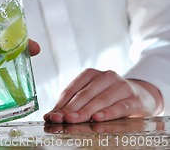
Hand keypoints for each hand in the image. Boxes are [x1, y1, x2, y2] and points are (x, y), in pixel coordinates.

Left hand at [44, 68, 162, 123]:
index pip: (73, 88)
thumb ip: (75, 104)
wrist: (141, 96)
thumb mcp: (93, 96)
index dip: (62, 102)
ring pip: (101, 100)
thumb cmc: (110, 97)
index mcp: (92, 74)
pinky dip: (108, 113)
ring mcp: (121, 87)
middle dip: (71, 108)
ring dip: (86, 111)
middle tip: (60, 119)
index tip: (52, 115)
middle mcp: (106, 77)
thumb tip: (51, 115)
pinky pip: (120, 107)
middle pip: (85, 94)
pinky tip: (98, 119)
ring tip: (74, 120)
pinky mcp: (134, 99)